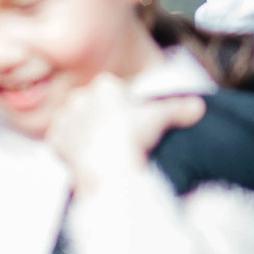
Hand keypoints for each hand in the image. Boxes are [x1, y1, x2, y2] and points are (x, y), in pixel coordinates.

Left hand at [45, 72, 202, 188]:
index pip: (115, 93)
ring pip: (78, 124)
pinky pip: (63, 144)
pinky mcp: (55, 142)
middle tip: (119, 140)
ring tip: (105, 153)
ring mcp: (65, 119)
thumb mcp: (160, 119)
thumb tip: (198, 106)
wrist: (108, 167)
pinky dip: (73, 152)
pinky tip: (87, 160)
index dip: (126, 109)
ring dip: (87, 135)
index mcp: (104, 86)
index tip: (133, 125)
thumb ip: (178, 109)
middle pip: (96, 107)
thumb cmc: (132, 138)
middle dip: (105, 120)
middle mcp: (80, 97)